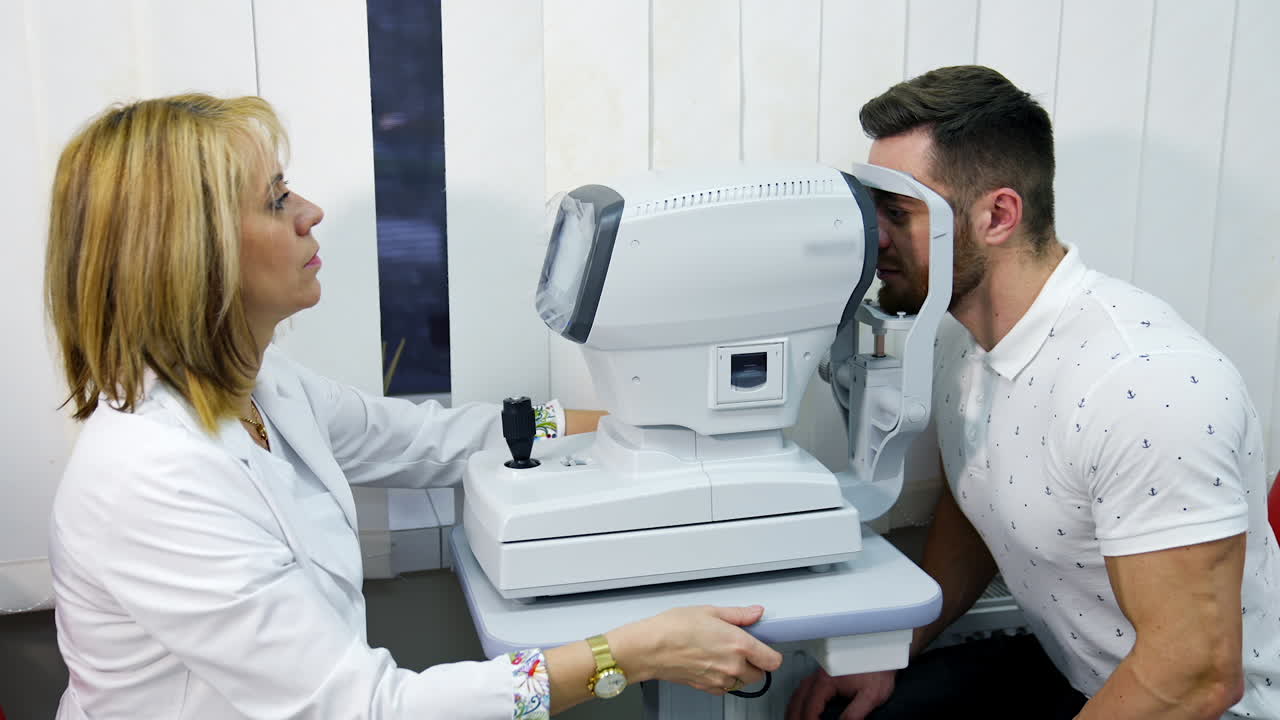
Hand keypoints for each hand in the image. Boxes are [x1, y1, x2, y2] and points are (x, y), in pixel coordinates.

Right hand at [611, 605, 782, 694]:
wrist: (650, 648)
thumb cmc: (674, 628)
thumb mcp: (710, 611)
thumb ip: (739, 614)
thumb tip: (756, 613)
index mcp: (739, 645)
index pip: (773, 660)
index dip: (771, 653)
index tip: (764, 646)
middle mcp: (733, 666)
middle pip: (760, 674)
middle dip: (755, 662)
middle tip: (741, 647)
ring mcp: (721, 680)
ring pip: (743, 682)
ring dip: (739, 672)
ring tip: (723, 654)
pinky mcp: (708, 688)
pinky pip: (726, 688)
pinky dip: (724, 679)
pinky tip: (712, 663)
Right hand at [786, 667, 895, 719]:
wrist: (883, 651)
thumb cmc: (879, 669)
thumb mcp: (871, 696)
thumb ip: (854, 714)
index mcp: (828, 680)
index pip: (811, 707)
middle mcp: (819, 675)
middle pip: (798, 700)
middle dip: (795, 716)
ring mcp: (819, 673)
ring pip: (798, 693)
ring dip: (794, 709)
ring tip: (794, 719)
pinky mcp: (823, 674)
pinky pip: (803, 689)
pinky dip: (798, 701)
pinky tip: (801, 708)